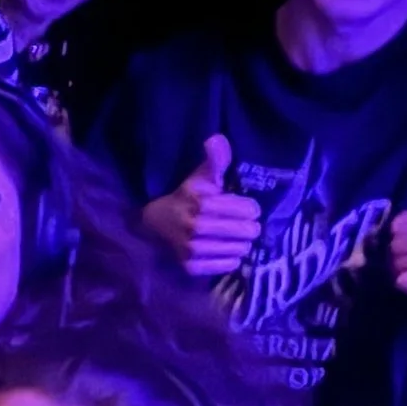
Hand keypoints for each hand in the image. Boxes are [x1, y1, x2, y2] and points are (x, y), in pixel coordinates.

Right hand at [142, 135, 261, 278]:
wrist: (155, 225)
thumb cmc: (186, 198)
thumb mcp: (200, 177)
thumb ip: (215, 160)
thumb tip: (217, 138)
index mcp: (201, 203)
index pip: (248, 210)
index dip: (250, 208)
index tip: (245, 207)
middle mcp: (196, 227)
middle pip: (248, 231)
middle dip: (249, 226)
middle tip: (243, 224)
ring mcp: (193, 250)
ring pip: (241, 249)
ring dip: (242, 243)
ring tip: (234, 237)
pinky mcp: (192, 267)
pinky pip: (229, 265)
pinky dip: (231, 258)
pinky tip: (225, 249)